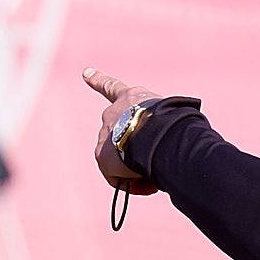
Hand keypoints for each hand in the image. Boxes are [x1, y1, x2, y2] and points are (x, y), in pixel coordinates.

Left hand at [82, 67, 160, 194]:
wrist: (159, 132)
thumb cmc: (174, 124)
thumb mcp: (169, 117)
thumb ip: (160, 129)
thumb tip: (154, 160)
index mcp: (132, 97)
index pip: (113, 87)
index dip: (99, 79)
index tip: (85, 73)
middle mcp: (113, 112)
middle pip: (120, 134)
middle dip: (132, 149)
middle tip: (153, 161)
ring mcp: (105, 133)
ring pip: (119, 157)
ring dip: (136, 168)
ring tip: (157, 175)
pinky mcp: (101, 155)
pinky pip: (115, 175)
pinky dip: (130, 182)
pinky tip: (148, 186)